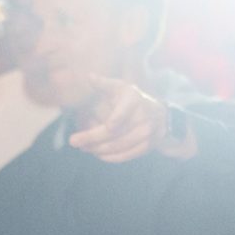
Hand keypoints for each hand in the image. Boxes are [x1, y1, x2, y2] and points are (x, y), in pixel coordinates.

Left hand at [68, 74, 194, 160]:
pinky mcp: (147, 146)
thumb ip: (104, 84)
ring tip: (83, 148)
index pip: (123, 112)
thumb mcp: (120, 87)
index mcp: (134, 99)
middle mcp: (143, 116)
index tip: (103, 126)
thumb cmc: (132, 99)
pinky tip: (98, 155)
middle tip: (74, 141)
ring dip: (98, 149)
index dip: (114, 120)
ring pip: (119, 146)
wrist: (161, 114)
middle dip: (92, 138)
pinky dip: (110, 157)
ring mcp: (147, 133)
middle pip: (115, 133)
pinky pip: (127, 155)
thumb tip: (89, 76)